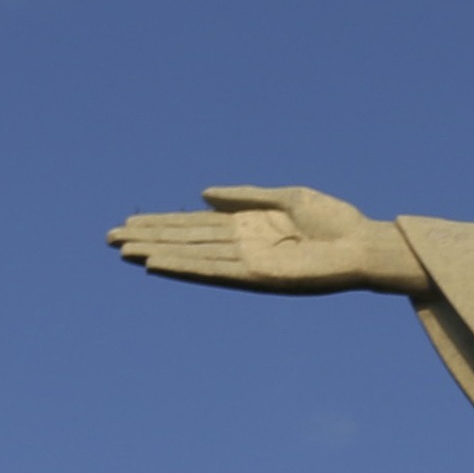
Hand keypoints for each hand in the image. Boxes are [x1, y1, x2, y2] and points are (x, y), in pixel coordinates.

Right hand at [107, 186, 431, 294]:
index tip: (130, 222)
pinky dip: (186, 268)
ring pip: (193, 257)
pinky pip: (215, 271)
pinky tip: (158, 264)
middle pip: (186, 241)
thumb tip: (203, 195)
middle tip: (109, 238)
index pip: (195, 226)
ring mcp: (248, 263)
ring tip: (123, 250)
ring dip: (157, 253)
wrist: (364, 245)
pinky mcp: (259, 277)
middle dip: (149, 238)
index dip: (163, 224)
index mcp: (248, 227)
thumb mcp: (286, 198)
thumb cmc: (335, 222)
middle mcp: (243, 247)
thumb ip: (244, 196)